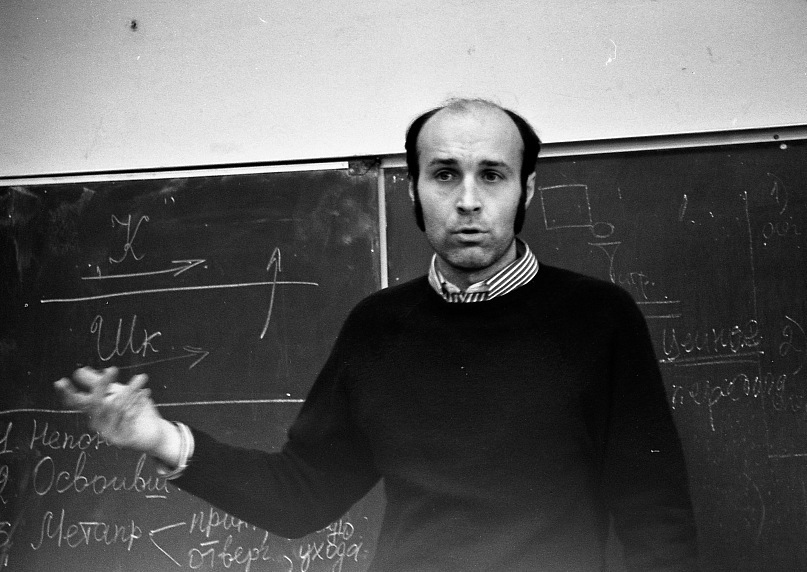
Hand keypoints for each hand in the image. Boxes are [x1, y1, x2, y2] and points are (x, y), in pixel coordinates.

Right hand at [54, 367, 173, 456]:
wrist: (155, 432)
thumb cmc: (135, 410)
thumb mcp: (118, 393)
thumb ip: (100, 383)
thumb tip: (80, 371)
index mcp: (94, 412)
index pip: (75, 402)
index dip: (67, 393)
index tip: (60, 382)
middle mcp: (97, 424)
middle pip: (94, 403)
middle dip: (102, 385)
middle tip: (113, 369)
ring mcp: (108, 434)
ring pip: (115, 407)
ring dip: (129, 390)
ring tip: (142, 377)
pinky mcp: (122, 441)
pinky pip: (128, 418)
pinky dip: (137, 403)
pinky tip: (146, 392)